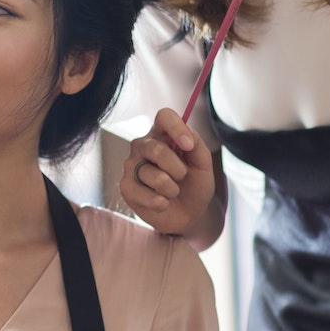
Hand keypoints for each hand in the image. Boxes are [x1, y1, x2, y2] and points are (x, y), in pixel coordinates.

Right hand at [118, 107, 216, 234]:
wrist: (188, 213)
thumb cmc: (194, 184)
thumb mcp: (203, 165)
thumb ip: (198, 146)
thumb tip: (188, 134)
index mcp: (162, 134)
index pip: (163, 117)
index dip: (176, 128)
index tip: (189, 145)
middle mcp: (143, 146)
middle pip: (156, 149)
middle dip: (178, 170)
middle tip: (182, 177)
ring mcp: (131, 166)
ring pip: (156, 177)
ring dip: (173, 190)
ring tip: (172, 192)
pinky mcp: (126, 187)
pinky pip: (147, 196)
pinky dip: (162, 203)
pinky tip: (162, 203)